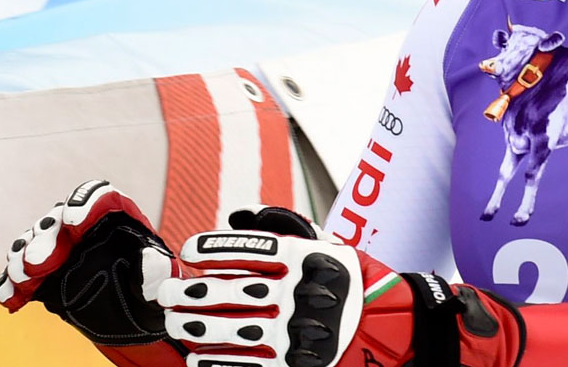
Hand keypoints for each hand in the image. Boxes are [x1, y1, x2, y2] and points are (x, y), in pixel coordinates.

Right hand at [0, 180, 186, 365]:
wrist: (133, 319)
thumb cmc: (154, 291)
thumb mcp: (164, 282)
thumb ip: (158, 270)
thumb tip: (149, 258)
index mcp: (116, 217)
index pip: (99, 196)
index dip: (83, 203)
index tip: (74, 221)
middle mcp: (82, 227)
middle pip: (57, 220)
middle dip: (44, 240)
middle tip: (37, 263)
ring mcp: (59, 250)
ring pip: (34, 243)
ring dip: (24, 257)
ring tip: (24, 276)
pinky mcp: (42, 276)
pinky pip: (20, 276)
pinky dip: (11, 285)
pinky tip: (9, 297)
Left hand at [156, 207, 522, 366]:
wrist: (401, 334)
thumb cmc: (361, 285)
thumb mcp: (331, 248)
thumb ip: (287, 230)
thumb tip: (239, 216)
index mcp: (309, 260)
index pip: (248, 250)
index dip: (213, 250)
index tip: (188, 251)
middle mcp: (302, 296)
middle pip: (232, 293)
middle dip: (193, 294)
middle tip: (166, 295)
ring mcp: (300, 335)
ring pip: (234, 331)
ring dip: (197, 328)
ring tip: (175, 323)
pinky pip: (248, 366)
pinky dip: (219, 363)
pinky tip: (199, 357)